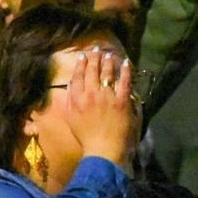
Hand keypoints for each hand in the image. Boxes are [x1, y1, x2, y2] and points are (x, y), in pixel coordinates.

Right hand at [63, 49, 138, 167]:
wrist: (103, 148)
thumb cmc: (86, 137)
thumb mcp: (72, 119)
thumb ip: (71, 101)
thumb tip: (72, 86)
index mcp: (78, 99)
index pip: (78, 77)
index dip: (80, 65)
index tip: (82, 56)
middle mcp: (91, 94)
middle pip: (92, 72)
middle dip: (94, 58)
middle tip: (96, 49)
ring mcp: (107, 96)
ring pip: (107, 74)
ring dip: (108, 61)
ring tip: (109, 54)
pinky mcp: (122, 100)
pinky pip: (124, 82)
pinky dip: (125, 71)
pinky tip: (126, 63)